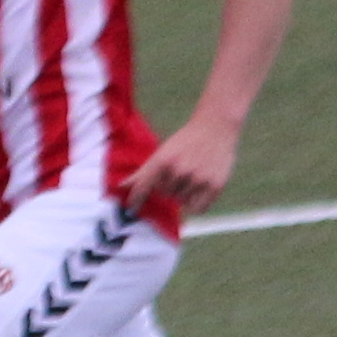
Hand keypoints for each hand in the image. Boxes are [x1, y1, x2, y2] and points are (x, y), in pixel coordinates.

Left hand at [123, 112, 241, 216]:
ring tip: (193, 174)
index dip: (136, 199)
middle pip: (164, 194)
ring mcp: (198, 179)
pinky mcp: (215, 185)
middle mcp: (179, 171)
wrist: (215, 128)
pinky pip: (198, 208)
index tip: (131, 208)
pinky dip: (196, 204)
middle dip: (170, 186)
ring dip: (184, 193)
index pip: (143, 187)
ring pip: (181, 201)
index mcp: (162, 161)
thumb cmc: (184, 141)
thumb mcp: (162, 153)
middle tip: (181, 170)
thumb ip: (143, 173)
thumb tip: (121, 186)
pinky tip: (199, 190)